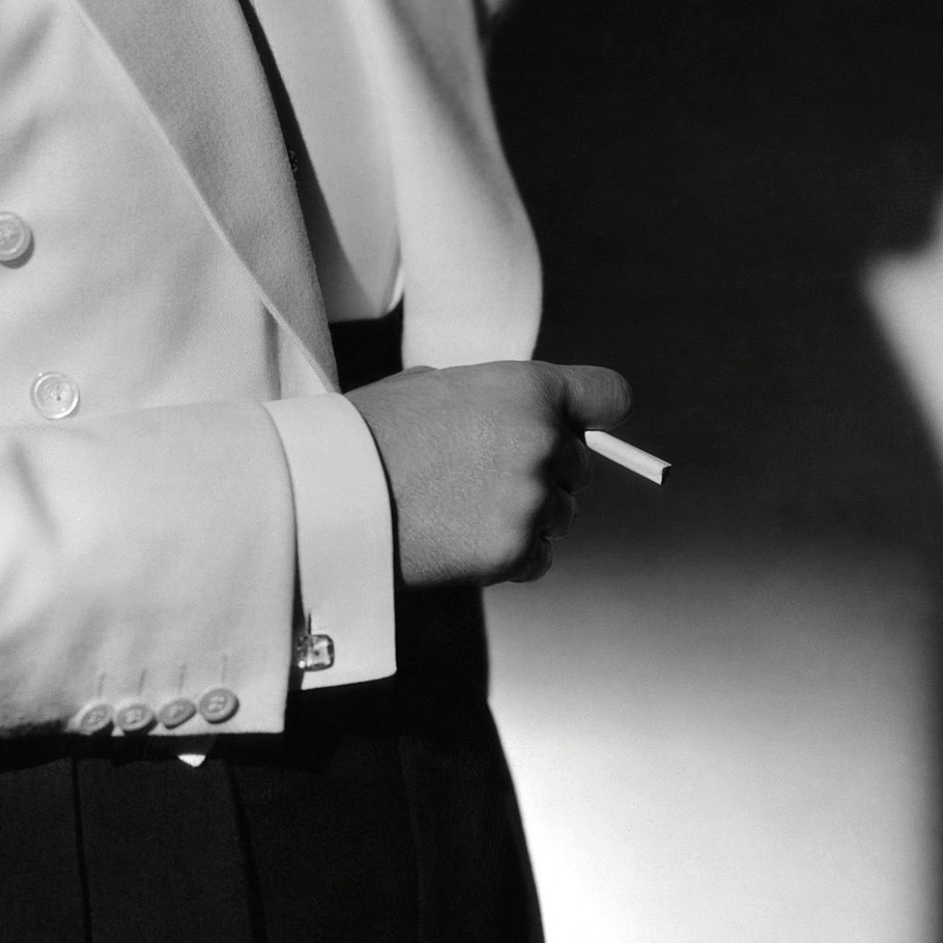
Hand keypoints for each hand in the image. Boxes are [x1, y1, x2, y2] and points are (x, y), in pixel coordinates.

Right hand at [348, 359, 632, 589]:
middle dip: (545, 470)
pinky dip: (513, 555)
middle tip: (484, 476)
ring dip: (528, 515)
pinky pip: (540, 556)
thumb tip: (523, 420)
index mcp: (527, 388)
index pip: (609, 395)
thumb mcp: (436, 386)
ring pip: (562, 514)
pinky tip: (465, 539)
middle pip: (580, 465)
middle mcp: (543, 442)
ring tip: (466, 509)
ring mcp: (532, 500)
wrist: (333, 491)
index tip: (582, 426)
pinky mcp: (516, 551)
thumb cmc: (373, 432)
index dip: (594, 412)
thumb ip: (495, 400)